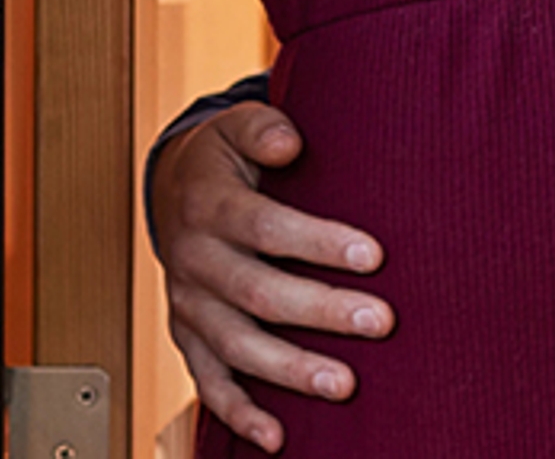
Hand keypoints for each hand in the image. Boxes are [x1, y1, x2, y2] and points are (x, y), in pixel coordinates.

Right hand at [152, 103, 390, 451]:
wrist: (173, 189)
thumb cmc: (226, 159)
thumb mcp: (237, 127)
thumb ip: (263, 129)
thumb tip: (288, 144)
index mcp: (210, 206)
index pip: (266, 227)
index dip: (319, 243)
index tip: (375, 256)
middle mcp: (194, 260)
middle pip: (259, 292)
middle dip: (322, 310)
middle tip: (381, 322)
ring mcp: (190, 305)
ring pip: (239, 346)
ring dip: (292, 369)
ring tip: (345, 385)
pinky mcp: (189, 338)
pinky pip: (210, 383)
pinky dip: (240, 415)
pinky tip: (278, 437)